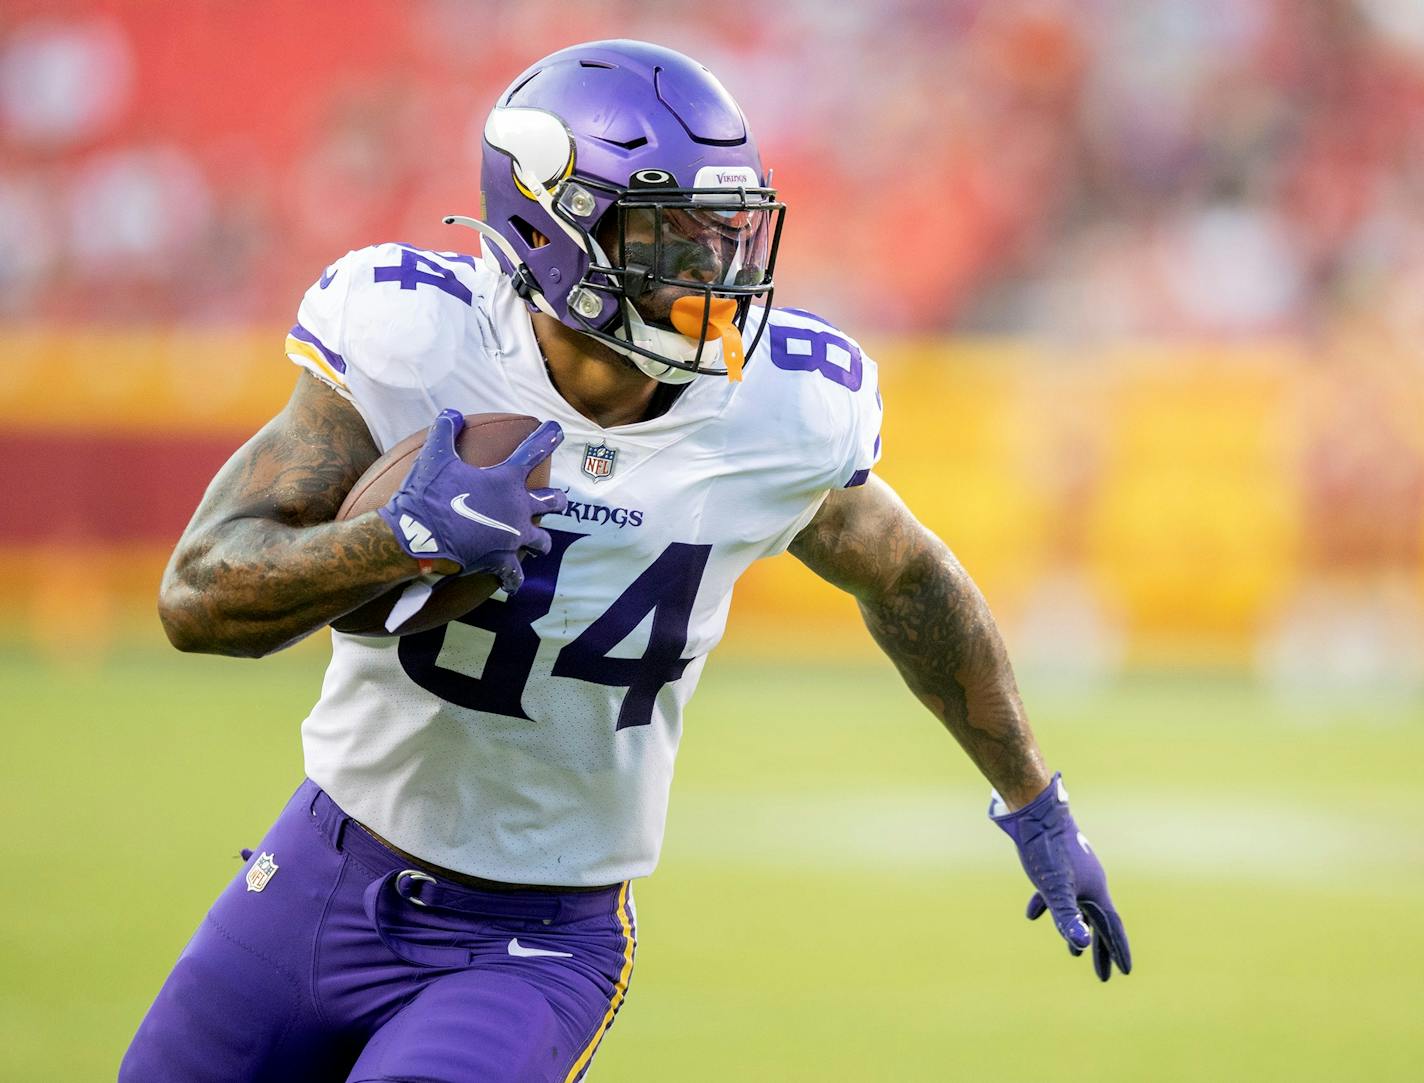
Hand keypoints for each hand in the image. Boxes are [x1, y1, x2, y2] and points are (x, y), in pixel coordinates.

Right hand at [377, 410, 567, 592]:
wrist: (417, 536)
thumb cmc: (427, 494)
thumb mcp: (434, 456)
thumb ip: (445, 432)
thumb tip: (451, 413)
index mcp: (506, 480)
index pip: (533, 451)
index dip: (547, 438)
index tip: (557, 430)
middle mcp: (518, 508)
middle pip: (552, 501)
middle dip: (558, 500)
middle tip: (559, 500)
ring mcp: (512, 537)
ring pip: (541, 541)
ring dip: (540, 541)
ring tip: (538, 543)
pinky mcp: (500, 562)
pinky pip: (515, 575)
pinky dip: (514, 579)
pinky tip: (512, 583)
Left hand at [989, 773, 1131, 980]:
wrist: (1036, 811)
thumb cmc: (1046, 850)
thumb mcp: (1054, 888)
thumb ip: (1066, 916)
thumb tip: (1081, 945)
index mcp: (1095, 891)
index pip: (1112, 926)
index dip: (1118, 949)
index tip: (1125, 971)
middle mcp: (1090, 882)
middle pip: (1099, 921)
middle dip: (1101, 949)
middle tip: (1103, 976)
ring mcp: (1075, 872)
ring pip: (1080, 908)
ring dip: (1078, 929)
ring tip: (1074, 952)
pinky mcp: (1057, 863)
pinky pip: (1057, 891)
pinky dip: (1047, 906)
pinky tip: (1032, 914)